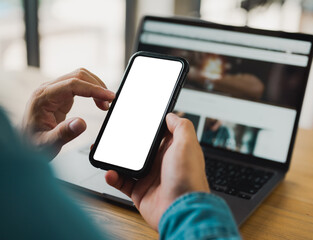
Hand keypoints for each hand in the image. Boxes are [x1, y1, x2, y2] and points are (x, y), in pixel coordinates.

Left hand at [23, 68, 114, 157]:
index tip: (109, 97)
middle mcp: (48, 89)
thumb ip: (63, 133)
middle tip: (109, 104)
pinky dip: (92, 90)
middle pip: (78, 76)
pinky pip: (79, 84)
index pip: (73, 85)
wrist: (25, 143)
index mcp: (43, 98)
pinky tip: (98, 102)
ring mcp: (54, 90)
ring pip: (80, 77)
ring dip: (96, 87)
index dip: (93, 89)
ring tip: (105, 104)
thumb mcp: (47, 144)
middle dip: (97, 87)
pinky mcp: (60, 94)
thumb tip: (81, 123)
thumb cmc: (33, 144)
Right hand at [105, 113, 209, 229]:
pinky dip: (114, 177)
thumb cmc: (188, 178)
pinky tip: (110, 172)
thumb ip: (180, 126)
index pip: (159, 134)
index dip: (148, 127)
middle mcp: (162, 162)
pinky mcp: (140, 192)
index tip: (135, 119)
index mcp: (174, 150)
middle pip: (140, 148)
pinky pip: (122, 182)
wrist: (181, 211)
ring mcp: (150, 177)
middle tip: (114, 136)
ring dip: (116, 159)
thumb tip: (171, 115)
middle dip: (127, 142)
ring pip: (128, 164)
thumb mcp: (187, 144)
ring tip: (106, 153)